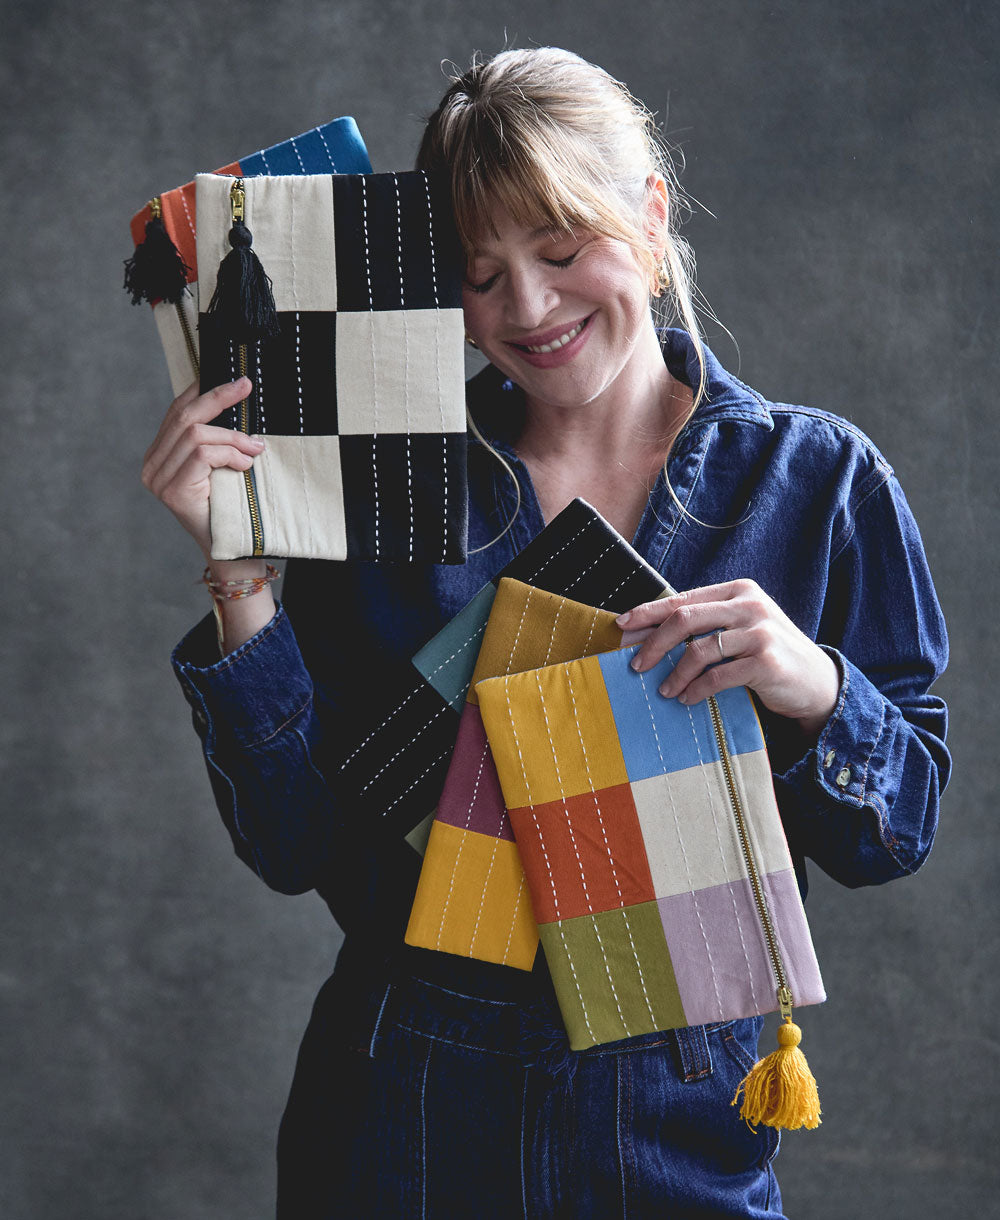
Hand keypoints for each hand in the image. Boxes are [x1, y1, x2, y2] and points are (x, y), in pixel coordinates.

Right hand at [141, 377, 263, 556]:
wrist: (232, 548)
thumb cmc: (230, 504)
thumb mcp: (221, 463)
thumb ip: (215, 438)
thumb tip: (236, 396)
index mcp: (160, 455)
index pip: (177, 411)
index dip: (203, 391)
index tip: (233, 379)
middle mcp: (152, 465)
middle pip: (183, 416)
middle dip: (218, 397)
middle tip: (246, 386)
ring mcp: (158, 479)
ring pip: (195, 434)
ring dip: (232, 436)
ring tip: (256, 447)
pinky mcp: (172, 490)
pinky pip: (202, 455)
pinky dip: (229, 453)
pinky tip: (246, 463)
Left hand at [617, 579, 839, 734]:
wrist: (816, 682)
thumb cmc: (767, 654)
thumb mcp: (739, 628)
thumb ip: (706, 623)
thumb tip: (648, 633)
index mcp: (738, 590)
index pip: (682, 599)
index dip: (648, 613)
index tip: (622, 627)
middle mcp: (749, 605)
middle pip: (684, 619)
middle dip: (654, 643)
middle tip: (636, 666)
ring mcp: (759, 632)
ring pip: (699, 650)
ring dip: (674, 674)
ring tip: (664, 690)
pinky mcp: (765, 661)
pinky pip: (717, 676)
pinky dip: (696, 690)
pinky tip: (687, 699)